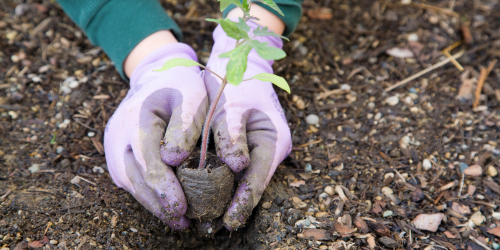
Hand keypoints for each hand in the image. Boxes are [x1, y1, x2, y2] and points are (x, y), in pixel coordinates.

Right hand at [104, 44, 206, 228]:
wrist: (157, 75)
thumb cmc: (181, 86)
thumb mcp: (192, 96)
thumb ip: (185, 125)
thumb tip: (173, 160)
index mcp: (137, 117)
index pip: (148, 160)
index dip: (164, 187)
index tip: (181, 208)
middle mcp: (118, 134)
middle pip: (135, 177)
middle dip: (159, 203)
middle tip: (183, 222)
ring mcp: (114, 145)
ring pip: (130, 182)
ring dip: (152, 203)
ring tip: (178, 221)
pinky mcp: (117, 154)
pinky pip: (129, 179)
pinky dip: (147, 194)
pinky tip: (166, 206)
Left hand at [204, 21, 291, 229]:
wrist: (240, 63)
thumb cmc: (237, 82)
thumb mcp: (232, 105)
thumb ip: (232, 135)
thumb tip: (236, 166)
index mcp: (274, 140)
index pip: (258, 179)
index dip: (244, 202)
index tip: (228, 221)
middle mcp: (270, 149)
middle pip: (252, 185)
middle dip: (233, 206)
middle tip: (211, 228)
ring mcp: (260, 150)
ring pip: (243, 181)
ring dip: (226, 198)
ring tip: (207, 221)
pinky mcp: (247, 148)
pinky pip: (235, 171)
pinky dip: (222, 184)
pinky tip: (205, 196)